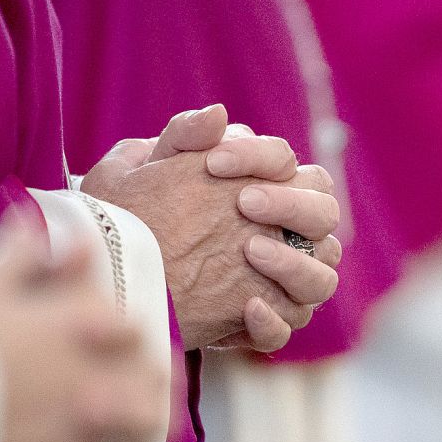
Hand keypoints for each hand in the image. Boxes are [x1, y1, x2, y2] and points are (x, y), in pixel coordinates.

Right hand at [0, 210, 167, 441]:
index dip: (133, 337)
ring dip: (147, 432)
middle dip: (160, 385)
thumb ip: (22, 253)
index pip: (131, 326)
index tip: (133, 344)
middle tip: (159, 394)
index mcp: (79, 323)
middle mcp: (94, 372)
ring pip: (142, 430)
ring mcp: (83, 428)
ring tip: (144, 440)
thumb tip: (50, 225)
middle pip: (152, 377)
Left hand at [82, 106, 340, 350]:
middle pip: (324, 215)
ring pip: (320, 279)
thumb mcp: (144, 170)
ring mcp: (281, 284)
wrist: (116, 275)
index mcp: (268, 189)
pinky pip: (288, 327)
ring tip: (250, 251)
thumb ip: (182, 137)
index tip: (214, 162)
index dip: (261, 158)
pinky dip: (274, 320)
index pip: (291, 164)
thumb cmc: (136, 214)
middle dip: (290, 205)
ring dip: (294, 263)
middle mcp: (288, 236)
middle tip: (244, 202)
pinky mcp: (262, 325)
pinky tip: (248, 307)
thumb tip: (218, 114)